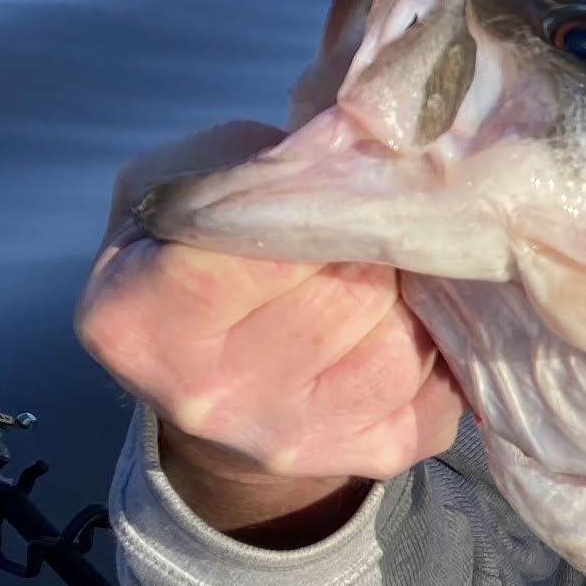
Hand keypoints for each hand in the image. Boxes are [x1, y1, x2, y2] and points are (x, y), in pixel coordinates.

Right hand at [75, 122, 464, 533]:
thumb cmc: (195, 266)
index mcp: (140, 319)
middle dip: (378, 240)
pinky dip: (445, 341)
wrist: (213, 395)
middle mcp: (210, 394)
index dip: (315, 202)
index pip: (257, 242)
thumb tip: (358, 128)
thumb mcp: (177, 192)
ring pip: (405, 338)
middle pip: (349, 288)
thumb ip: (245, 161)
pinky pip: (443, 384)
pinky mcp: (370, 457)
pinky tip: (419, 319)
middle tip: (381, 218)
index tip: (339, 179)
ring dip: (416, 292)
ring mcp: (293, 440)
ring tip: (397, 268)